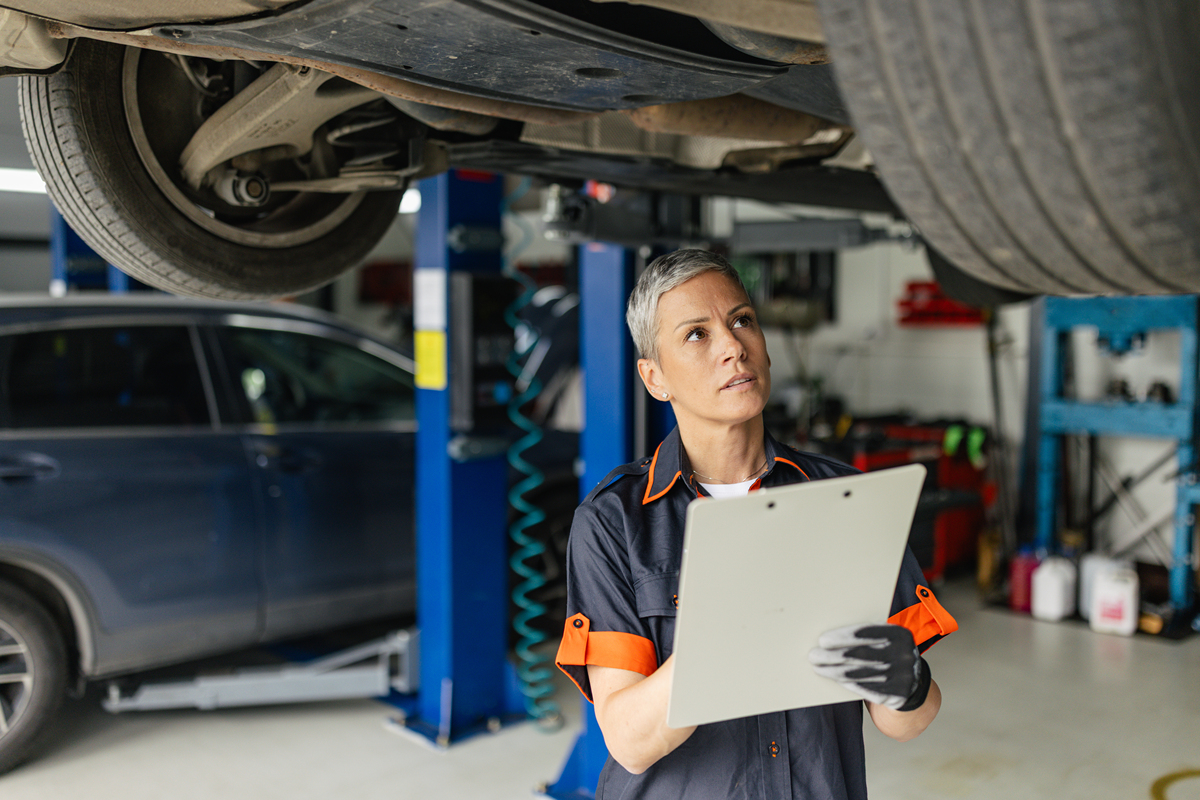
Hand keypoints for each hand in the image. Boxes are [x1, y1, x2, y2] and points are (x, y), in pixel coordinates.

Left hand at [808, 624, 930, 710]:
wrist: (913, 680)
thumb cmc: (889, 652)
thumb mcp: (885, 638)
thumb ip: (866, 635)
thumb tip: (830, 638)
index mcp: (900, 634)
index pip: (866, 634)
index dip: (842, 637)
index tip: (823, 640)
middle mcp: (903, 655)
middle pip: (860, 655)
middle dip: (833, 655)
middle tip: (814, 655)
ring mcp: (902, 677)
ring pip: (859, 674)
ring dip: (834, 671)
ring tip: (819, 667)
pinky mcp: (896, 695)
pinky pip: (866, 689)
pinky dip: (847, 683)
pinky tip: (835, 678)